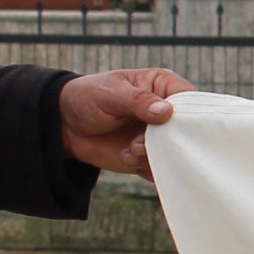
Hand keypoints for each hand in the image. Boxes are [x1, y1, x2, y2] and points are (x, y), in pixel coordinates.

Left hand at [60, 67, 190, 176]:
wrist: (64, 125)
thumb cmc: (88, 97)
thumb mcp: (111, 93)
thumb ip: (138, 101)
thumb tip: (166, 112)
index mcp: (162, 86)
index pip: (189, 99)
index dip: (188, 114)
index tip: (171, 125)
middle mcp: (166, 112)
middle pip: (186, 129)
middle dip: (167, 140)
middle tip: (141, 142)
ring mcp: (158, 135)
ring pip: (174, 152)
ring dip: (153, 156)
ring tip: (130, 150)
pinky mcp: (148, 156)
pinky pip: (160, 168)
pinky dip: (146, 168)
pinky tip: (126, 157)